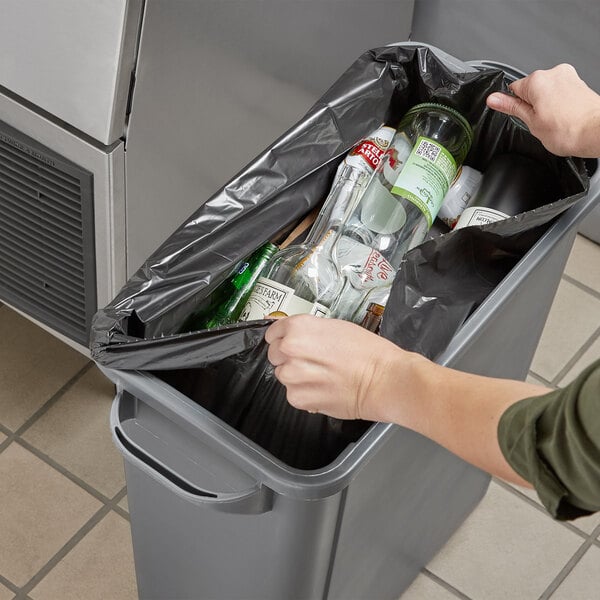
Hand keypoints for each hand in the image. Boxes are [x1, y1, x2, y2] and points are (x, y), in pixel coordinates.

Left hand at [265, 314, 408, 420]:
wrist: (382, 379)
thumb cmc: (367, 352)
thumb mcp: (335, 327)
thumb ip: (310, 332)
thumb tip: (295, 337)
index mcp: (299, 327)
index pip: (273, 332)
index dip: (282, 338)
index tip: (290, 343)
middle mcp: (290, 348)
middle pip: (274, 354)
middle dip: (289, 358)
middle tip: (313, 361)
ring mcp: (292, 375)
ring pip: (283, 375)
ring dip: (297, 377)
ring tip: (322, 376)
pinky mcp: (298, 398)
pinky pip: (293, 394)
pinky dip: (305, 394)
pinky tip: (324, 388)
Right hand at [487, 63, 599, 156]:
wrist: (597, 132)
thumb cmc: (568, 130)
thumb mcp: (531, 122)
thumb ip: (511, 107)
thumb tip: (494, 99)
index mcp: (537, 80)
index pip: (513, 89)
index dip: (512, 104)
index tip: (518, 115)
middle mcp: (554, 73)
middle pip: (531, 90)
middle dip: (531, 105)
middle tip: (538, 122)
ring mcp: (569, 77)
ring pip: (546, 92)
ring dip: (546, 106)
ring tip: (553, 122)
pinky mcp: (579, 85)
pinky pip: (560, 94)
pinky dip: (559, 105)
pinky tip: (563, 119)